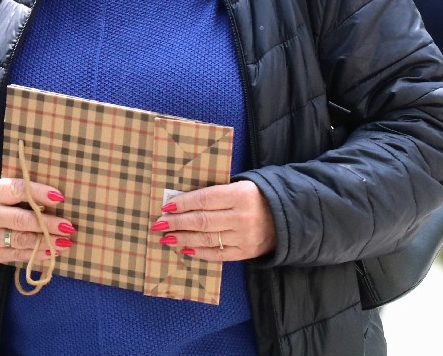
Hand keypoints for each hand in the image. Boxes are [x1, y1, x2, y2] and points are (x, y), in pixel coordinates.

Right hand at [0, 177, 75, 265]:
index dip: (39, 193)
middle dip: (48, 224)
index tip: (60, 198)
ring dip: (46, 242)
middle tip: (68, 226)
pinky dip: (36, 254)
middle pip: (21, 220)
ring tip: (65, 242)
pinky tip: (50, 251)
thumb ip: (17, 192)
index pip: (17, 190)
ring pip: (21, 240)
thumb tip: (54, 199)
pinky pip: (17, 255)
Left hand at [149, 180, 273, 261]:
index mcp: (239, 195)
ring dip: (184, 239)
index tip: (166, 207)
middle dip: (177, 223)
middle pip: (202, 220)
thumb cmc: (253, 197)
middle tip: (159, 224)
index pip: (205, 199)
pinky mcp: (245, 252)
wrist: (284, 218)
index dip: (183, 203)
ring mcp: (244, 237)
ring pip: (207, 239)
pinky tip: (185, 250)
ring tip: (167, 238)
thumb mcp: (238, 187)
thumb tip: (181, 201)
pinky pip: (218, 255)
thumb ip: (214, 193)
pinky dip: (200, 253)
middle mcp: (242, 216)